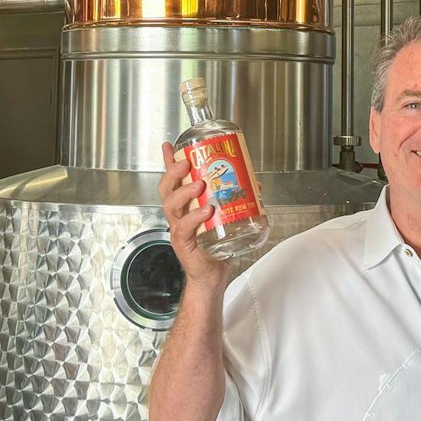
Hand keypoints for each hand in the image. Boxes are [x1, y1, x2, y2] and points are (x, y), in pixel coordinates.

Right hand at [159, 141, 229, 289]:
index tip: (170, 145)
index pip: (174, 180)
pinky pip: (183, 227)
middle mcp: (179, 213)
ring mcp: (178, 227)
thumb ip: (237, 198)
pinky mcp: (182, 242)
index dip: (169, 162)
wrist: (212, 274)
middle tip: (187, 163)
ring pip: (171, 205)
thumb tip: (254, 182)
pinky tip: (205, 211)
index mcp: (186, 204)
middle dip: (173, 172)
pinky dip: (193, 217)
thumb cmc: (216, 246)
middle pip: (167, 188)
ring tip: (199, 185)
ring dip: (184, 192)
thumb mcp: (226, 216)